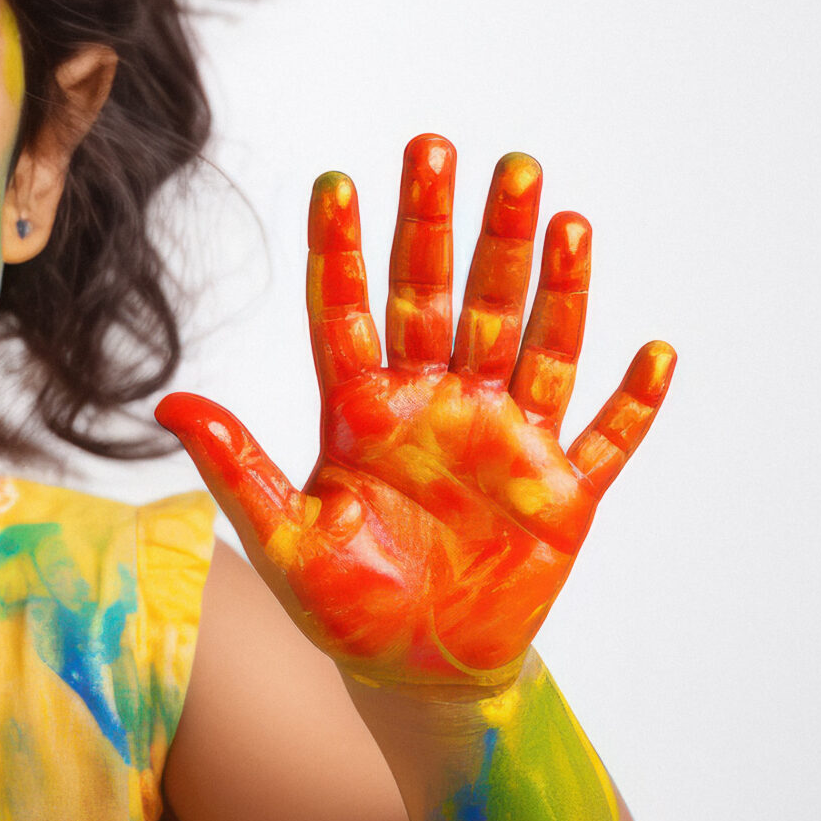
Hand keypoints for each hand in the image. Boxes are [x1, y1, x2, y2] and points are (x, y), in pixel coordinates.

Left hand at [157, 137, 672, 691]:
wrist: (416, 672)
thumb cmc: (342, 606)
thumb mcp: (283, 542)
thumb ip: (236, 468)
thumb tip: (167, 402)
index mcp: (363, 410)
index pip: (348, 311)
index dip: (340, 248)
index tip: (335, 180)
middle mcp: (437, 407)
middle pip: (445, 298)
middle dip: (450, 226)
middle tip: (449, 149)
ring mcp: (504, 442)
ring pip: (530, 342)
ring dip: (547, 281)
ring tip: (555, 210)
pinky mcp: (560, 494)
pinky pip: (605, 439)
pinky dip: (632, 401)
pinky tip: (654, 348)